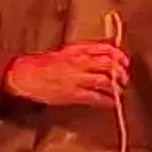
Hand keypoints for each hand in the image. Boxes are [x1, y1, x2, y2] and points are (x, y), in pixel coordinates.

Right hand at [4, 40, 129, 106]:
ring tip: (119, 91)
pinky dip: (107, 101)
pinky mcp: (73, 94)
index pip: (105, 48)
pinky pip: (96, 98)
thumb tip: (104, 56)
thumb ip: (84, 53)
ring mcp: (77, 79)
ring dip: (116, 88)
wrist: (26, 76)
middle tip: (124, 79)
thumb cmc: (44, 65)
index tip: (125, 62)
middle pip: (109, 65)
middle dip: (121, 73)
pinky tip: (111, 103)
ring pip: (106, 81)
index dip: (119, 55)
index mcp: (77, 50)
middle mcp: (79, 62)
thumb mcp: (65, 52)